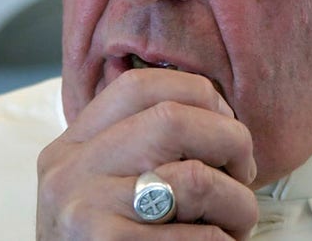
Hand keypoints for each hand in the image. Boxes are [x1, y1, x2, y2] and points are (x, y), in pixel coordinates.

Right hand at [36, 69, 257, 238]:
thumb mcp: (100, 188)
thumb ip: (136, 148)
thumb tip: (219, 114)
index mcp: (69, 148)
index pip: (139, 85)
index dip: (199, 94)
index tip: (225, 124)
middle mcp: (69, 173)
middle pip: (173, 118)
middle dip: (230, 141)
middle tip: (242, 173)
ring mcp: (85, 213)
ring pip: (195, 179)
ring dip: (238, 203)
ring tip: (238, 222)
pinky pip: (197, 239)